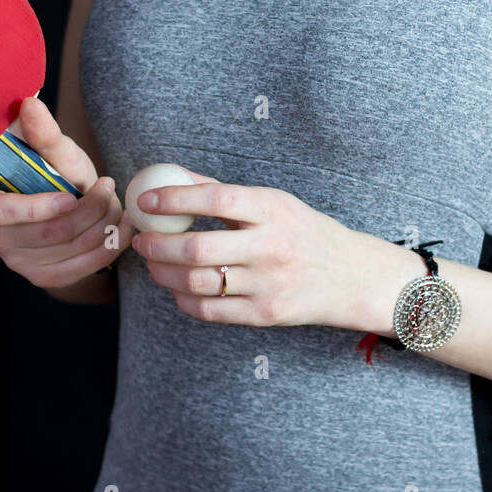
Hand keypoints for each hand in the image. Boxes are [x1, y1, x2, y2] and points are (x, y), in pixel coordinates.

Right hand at [0, 96, 135, 287]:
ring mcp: (15, 262)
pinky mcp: (40, 276)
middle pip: (45, 234)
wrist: (64, 197)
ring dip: (103, 226)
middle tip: (110, 187)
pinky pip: (79, 270)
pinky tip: (121, 227)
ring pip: (68, 250)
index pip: (1, 212)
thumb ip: (43, 132)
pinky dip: (108, 248)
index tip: (71, 196)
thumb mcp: (53, 149)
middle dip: (88, 211)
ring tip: (117, 202)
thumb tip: (29, 105)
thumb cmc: (52, 169)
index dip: (38, 208)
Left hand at [130, 169, 369, 329]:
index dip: (174, 199)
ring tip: (153, 264)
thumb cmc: (303, 232)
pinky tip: (176, 288)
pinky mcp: (264, 315)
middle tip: (142, 239)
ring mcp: (267, 284)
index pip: (216, 198)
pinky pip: (210, 311)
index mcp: (272, 209)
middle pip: (199, 249)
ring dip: (163, 273)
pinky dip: (182, 300)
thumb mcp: (274, 202)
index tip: (145, 200)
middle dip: (158, 245)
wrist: (350, 276)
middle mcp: (270, 247)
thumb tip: (174, 175)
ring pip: (197, 283)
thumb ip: (223, 190)